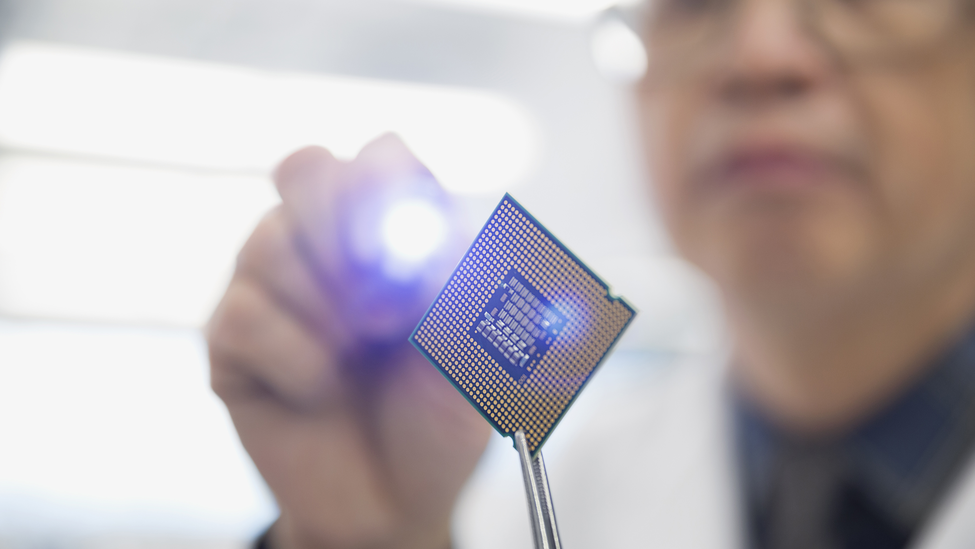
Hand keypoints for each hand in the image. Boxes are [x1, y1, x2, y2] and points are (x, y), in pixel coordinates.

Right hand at [207, 135, 491, 548]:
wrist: (394, 502)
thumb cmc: (440, 418)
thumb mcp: (474, 350)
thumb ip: (453, 283)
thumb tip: (416, 235)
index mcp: (396, 232)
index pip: (383, 156)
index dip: (388, 190)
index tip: (407, 256)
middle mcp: (328, 243)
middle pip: (307, 168)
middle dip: (343, 233)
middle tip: (380, 308)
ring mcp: (273, 285)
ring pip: (268, 240)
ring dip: (326, 307)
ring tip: (357, 354)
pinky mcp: (231, 337)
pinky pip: (244, 314)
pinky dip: (296, 359)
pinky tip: (318, 389)